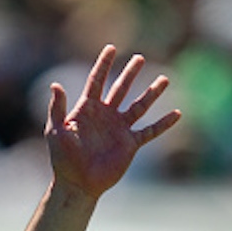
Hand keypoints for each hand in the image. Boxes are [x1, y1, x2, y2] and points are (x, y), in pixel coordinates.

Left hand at [45, 45, 180, 200]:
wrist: (77, 183)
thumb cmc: (62, 158)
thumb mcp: (55, 130)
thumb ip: (57, 107)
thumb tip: (55, 84)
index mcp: (87, 109)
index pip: (96, 80)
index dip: (103, 64)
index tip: (111, 48)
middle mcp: (106, 115)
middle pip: (120, 89)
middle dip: (130, 73)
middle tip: (139, 58)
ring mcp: (119, 129)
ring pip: (139, 106)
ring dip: (151, 93)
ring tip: (164, 79)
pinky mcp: (130, 145)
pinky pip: (150, 131)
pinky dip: (163, 124)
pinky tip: (177, 114)